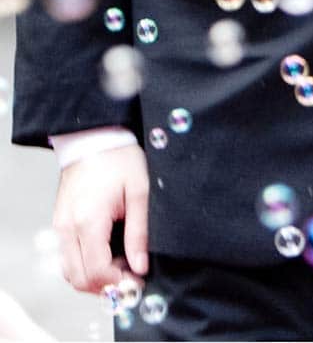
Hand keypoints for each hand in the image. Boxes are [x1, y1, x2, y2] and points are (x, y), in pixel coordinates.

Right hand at [53, 144, 148, 293]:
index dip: (117, 282)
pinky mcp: (59, 224)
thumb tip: (140, 266)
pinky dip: (83, 265)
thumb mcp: (140, 191)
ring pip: (69, 272)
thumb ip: (139, 232)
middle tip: (130, 276)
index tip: (137, 279)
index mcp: (88, 221)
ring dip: (93, 278)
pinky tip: (106, 255)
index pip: (96, 271)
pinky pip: (66, 257)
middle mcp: (67, 228)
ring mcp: (60, 227)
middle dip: (104, 285)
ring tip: (121, 265)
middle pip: (78, 279)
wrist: (94, 139)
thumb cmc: (120, 159)